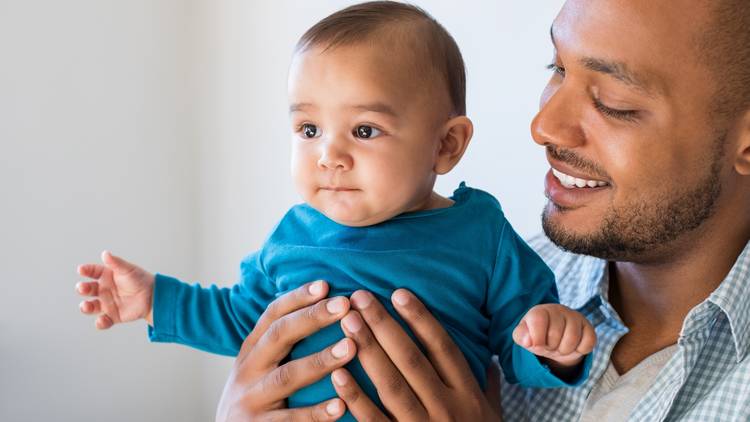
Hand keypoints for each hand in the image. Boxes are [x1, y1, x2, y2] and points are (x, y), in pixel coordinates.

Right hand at [76, 251, 154, 328]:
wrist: (154, 296)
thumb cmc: (140, 280)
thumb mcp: (128, 270)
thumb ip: (116, 263)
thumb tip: (105, 254)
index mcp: (106, 276)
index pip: (92, 272)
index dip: (86, 270)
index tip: (81, 270)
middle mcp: (103, 290)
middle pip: (88, 289)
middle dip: (82, 289)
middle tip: (82, 288)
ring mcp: (107, 303)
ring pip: (91, 306)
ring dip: (85, 307)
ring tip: (86, 306)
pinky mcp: (113, 316)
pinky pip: (103, 321)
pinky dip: (100, 323)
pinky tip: (101, 321)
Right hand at [216, 280, 355, 421]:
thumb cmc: (258, 397)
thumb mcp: (260, 366)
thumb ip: (283, 342)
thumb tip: (324, 304)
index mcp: (251, 350)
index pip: (272, 315)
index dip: (297, 298)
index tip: (326, 284)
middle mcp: (247, 370)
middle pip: (279, 336)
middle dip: (312, 318)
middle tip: (345, 305)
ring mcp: (250, 400)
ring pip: (287, 376)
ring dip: (321, 360)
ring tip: (351, 347)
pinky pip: (290, 420)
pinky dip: (316, 413)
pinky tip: (341, 405)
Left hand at [331, 289, 501, 421]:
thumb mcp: (492, 415)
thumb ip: (488, 385)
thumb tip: (492, 358)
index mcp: (466, 394)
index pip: (442, 347)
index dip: (421, 319)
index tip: (398, 292)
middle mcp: (445, 407)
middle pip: (411, 359)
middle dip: (384, 325)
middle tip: (359, 297)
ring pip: (391, 384)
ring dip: (367, 351)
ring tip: (347, 323)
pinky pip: (374, 421)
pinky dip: (355, 398)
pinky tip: (337, 374)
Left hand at [512, 304, 595, 369]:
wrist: (555, 339)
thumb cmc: (537, 336)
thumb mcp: (524, 336)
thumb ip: (521, 336)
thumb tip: (528, 341)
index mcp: (540, 311)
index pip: (538, 321)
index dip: (537, 338)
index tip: (536, 344)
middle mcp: (559, 310)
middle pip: (555, 333)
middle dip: (550, 346)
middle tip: (549, 345)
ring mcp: (575, 317)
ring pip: (572, 339)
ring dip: (564, 350)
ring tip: (560, 346)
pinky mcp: (589, 327)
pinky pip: (588, 343)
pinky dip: (580, 350)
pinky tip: (573, 346)